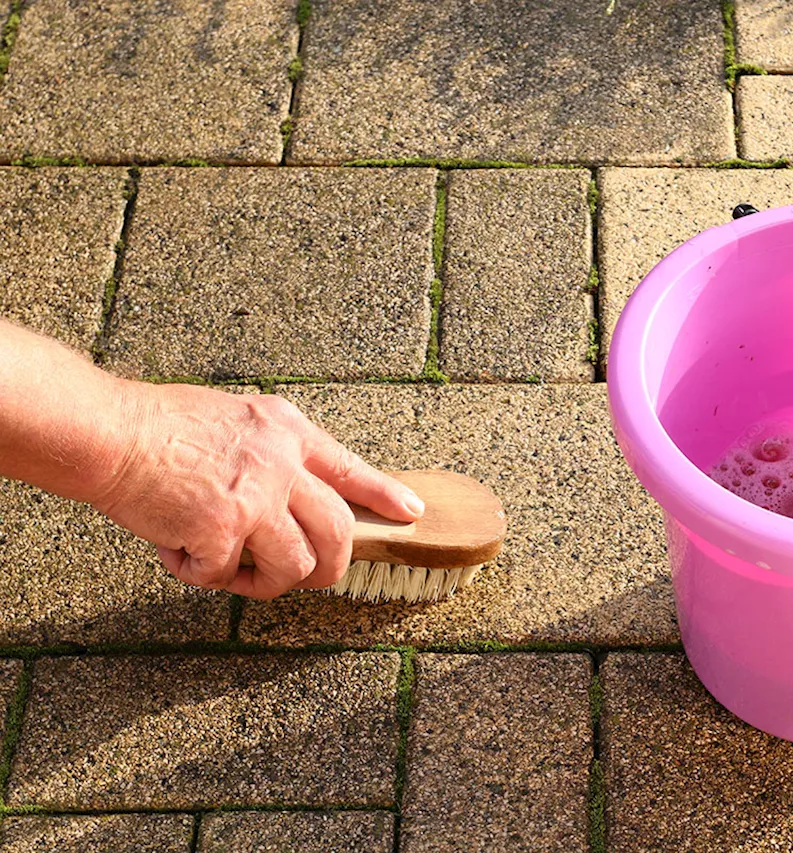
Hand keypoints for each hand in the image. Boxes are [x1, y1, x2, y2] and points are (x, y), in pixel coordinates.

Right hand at [92, 384, 424, 598]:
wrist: (109, 432)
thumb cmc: (159, 425)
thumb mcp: (238, 420)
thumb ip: (272, 454)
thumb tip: (294, 498)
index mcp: (287, 430)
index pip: (350, 468)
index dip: (384, 496)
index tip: (411, 514)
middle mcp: (282, 462)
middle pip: (337, 531)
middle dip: (332, 566)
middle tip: (314, 578)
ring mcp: (257, 497)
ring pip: (295, 565)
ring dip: (267, 582)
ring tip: (232, 571)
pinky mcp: (224, 529)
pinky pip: (227, 575)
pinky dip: (200, 574)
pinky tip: (176, 551)